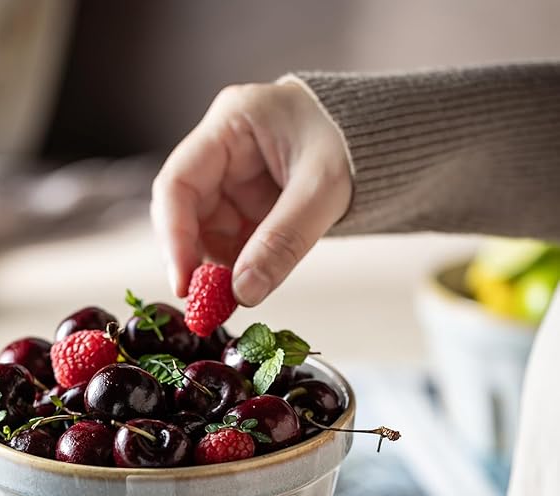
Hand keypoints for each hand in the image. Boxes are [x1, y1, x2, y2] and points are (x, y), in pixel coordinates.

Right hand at [151, 81, 351, 305]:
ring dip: (216, 271)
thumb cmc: (356, 143)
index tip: (183, 284)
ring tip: (235, 298)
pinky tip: (247, 287)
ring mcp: (233, 182)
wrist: (387, 142)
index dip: (173, 236)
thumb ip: (283, 240)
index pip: (178, 183)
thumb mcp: (323, 190)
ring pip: (206, 235)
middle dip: (194, 260)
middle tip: (207, 305)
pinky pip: (231, 245)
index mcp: (231, 124)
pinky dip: (236, 271)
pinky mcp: (248, 208)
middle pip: (185, 213)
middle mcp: (222, 152)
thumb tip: (244, 292)